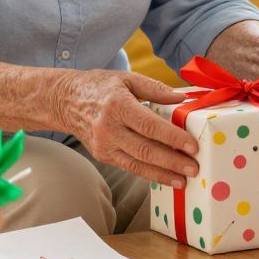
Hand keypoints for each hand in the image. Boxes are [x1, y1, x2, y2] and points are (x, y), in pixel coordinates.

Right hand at [57, 69, 200, 187]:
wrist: (65, 101)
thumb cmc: (100, 86)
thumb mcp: (127, 78)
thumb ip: (155, 88)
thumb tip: (181, 98)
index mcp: (118, 105)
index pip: (149, 126)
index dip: (172, 138)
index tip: (192, 146)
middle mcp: (109, 128)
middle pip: (145, 149)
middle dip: (172, 161)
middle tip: (194, 168)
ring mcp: (104, 145)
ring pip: (137, 164)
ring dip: (162, 174)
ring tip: (184, 180)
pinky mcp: (102, 155)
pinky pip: (129, 167)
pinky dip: (149, 174)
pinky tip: (166, 178)